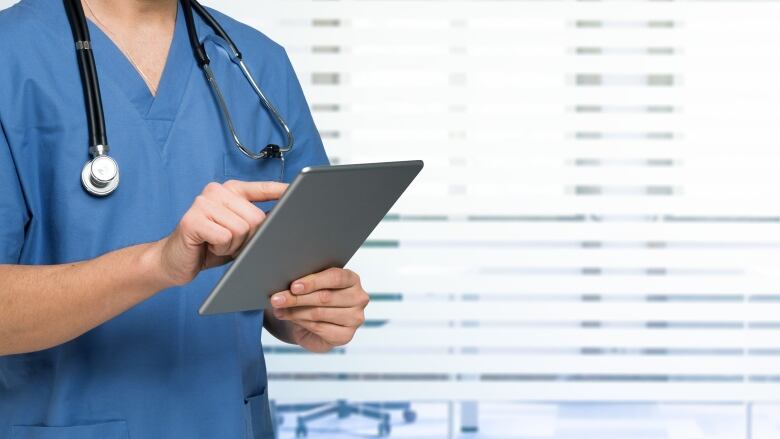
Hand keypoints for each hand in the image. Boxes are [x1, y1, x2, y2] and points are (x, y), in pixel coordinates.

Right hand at [154, 180, 286, 285]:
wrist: (173, 261)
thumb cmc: (210, 246)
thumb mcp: (239, 232)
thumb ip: (257, 221)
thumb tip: (286, 219)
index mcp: (231, 190)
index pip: (262, 188)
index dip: (281, 191)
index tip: (300, 190)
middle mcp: (217, 191)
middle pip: (256, 217)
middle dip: (249, 238)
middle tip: (230, 242)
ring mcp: (203, 203)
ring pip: (242, 229)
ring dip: (233, 245)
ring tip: (218, 244)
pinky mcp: (192, 219)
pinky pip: (225, 237)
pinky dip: (221, 249)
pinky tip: (208, 246)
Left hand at [268, 267, 368, 352]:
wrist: (313, 323)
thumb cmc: (313, 298)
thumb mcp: (310, 286)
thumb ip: (304, 283)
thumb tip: (287, 286)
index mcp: (351, 279)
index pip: (335, 277)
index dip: (313, 282)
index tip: (294, 286)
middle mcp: (358, 298)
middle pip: (325, 297)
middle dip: (297, 299)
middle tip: (276, 299)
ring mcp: (354, 318)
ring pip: (319, 313)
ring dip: (295, 312)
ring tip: (279, 310)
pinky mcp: (346, 335)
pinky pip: (319, 328)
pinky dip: (302, 323)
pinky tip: (292, 320)